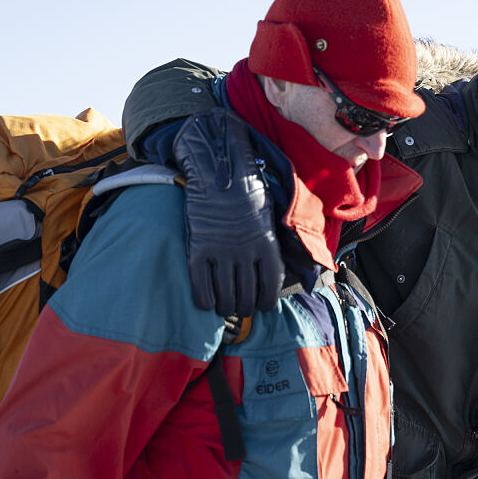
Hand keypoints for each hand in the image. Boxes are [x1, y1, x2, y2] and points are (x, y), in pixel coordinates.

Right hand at [173, 109, 285, 315]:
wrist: (218, 171)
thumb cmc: (247, 192)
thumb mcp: (271, 217)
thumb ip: (273, 245)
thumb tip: (279, 269)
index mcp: (268, 245)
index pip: (271, 288)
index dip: (265, 303)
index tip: (261, 304)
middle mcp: (246, 253)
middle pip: (247, 298)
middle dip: (244, 307)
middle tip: (240, 305)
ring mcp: (221, 253)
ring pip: (225, 297)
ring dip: (225, 307)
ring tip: (224, 306)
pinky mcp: (198, 250)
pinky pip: (201, 288)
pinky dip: (204, 300)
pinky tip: (206, 301)